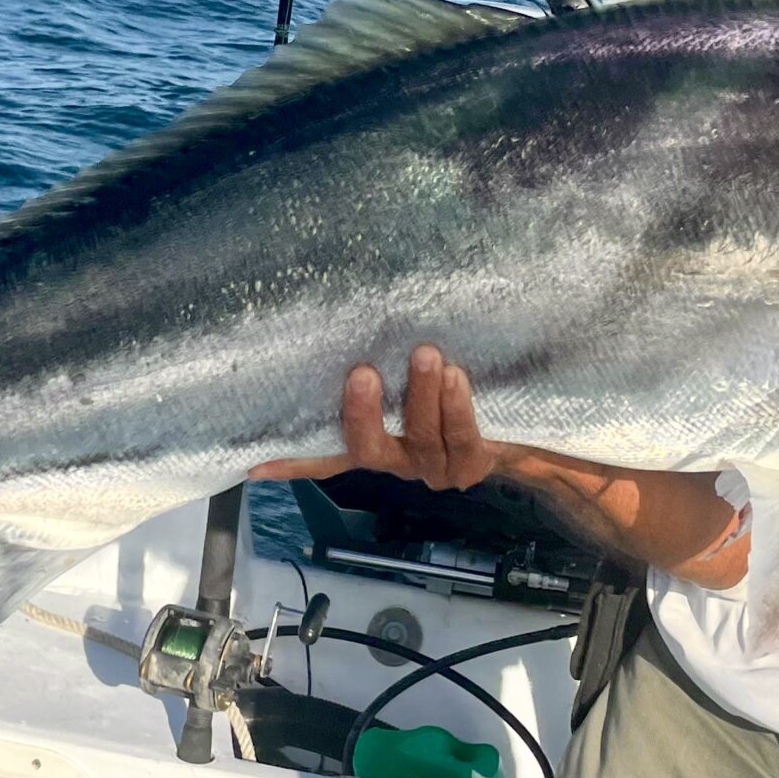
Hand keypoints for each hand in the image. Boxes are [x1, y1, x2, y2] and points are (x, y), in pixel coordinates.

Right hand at [249, 343, 504, 490]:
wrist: (524, 424)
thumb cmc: (459, 383)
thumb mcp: (415, 370)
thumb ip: (386, 356)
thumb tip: (353, 310)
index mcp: (375, 440)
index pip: (325, 453)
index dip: (290, 461)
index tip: (254, 462)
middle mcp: (397, 459)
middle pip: (366, 449)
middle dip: (363, 413)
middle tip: (363, 372)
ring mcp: (432, 467)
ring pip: (418, 439)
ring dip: (419, 394)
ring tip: (425, 354)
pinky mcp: (469, 465)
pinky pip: (459, 439)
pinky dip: (455, 406)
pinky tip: (456, 377)